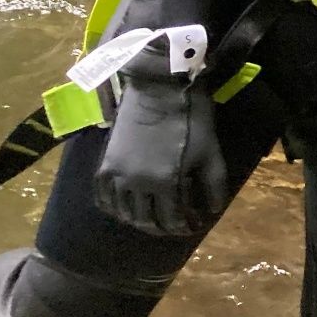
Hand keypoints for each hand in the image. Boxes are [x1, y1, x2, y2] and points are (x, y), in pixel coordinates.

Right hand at [93, 42, 227, 236]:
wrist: (161, 88)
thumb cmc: (192, 118)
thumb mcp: (210, 151)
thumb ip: (213, 184)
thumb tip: (213, 211)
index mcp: (165, 183)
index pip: (172, 219)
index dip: (184, 226)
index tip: (194, 225)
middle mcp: (136, 184)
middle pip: (146, 220)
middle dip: (162, 228)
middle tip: (174, 227)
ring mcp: (117, 174)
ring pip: (123, 212)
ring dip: (138, 220)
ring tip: (152, 220)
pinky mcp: (105, 162)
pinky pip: (103, 196)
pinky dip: (112, 207)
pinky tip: (122, 209)